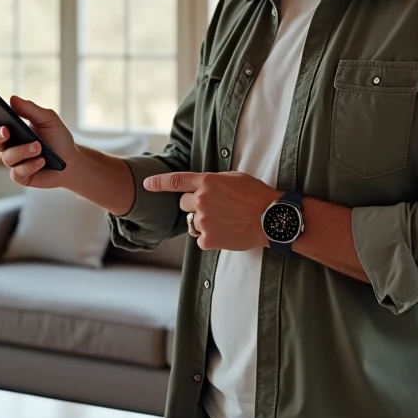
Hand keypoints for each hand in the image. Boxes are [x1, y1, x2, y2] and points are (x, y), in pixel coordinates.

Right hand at [0, 96, 77, 188]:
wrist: (71, 162)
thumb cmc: (58, 139)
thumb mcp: (48, 119)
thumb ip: (30, 109)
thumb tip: (12, 99)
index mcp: (13, 130)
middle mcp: (10, 146)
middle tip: (7, 131)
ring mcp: (15, 162)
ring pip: (7, 157)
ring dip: (23, 151)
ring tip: (38, 147)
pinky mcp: (21, 176)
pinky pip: (18, 172)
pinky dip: (30, 166)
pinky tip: (41, 161)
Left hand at [143, 171, 279, 250]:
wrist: (271, 218)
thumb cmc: (256, 196)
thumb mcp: (234, 178)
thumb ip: (213, 182)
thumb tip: (202, 188)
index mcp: (207, 182)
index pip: (176, 181)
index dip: (158, 183)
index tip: (146, 184)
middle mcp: (201, 200)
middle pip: (184, 204)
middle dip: (195, 205)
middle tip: (216, 208)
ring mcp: (204, 221)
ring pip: (193, 222)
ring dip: (204, 222)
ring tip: (225, 221)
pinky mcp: (208, 239)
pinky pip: (202, 239)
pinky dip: (212, 238)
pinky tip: (228, 233)